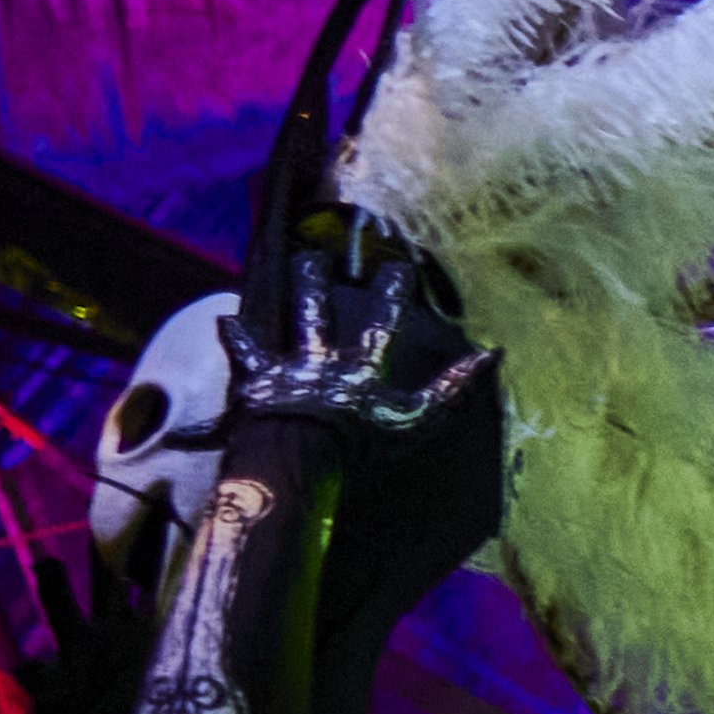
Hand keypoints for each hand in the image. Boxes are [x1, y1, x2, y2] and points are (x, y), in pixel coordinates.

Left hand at [231, 226, 497, 442]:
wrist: (302, 456)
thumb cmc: (362, 444)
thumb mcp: (418, 420)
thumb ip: (453, 388)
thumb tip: (495, 353)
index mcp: (359, 369)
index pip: (382, 323)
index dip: (392, 293)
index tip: (398, 265)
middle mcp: (318, 361)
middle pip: (315, 315)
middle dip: (314, 284)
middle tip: (309, 258)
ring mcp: (283, 373)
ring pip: (275, 332)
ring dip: (267, 308)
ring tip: (260, 285)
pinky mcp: (253, 389)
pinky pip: (238, 368)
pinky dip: (229, 352)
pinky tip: (218, 324)